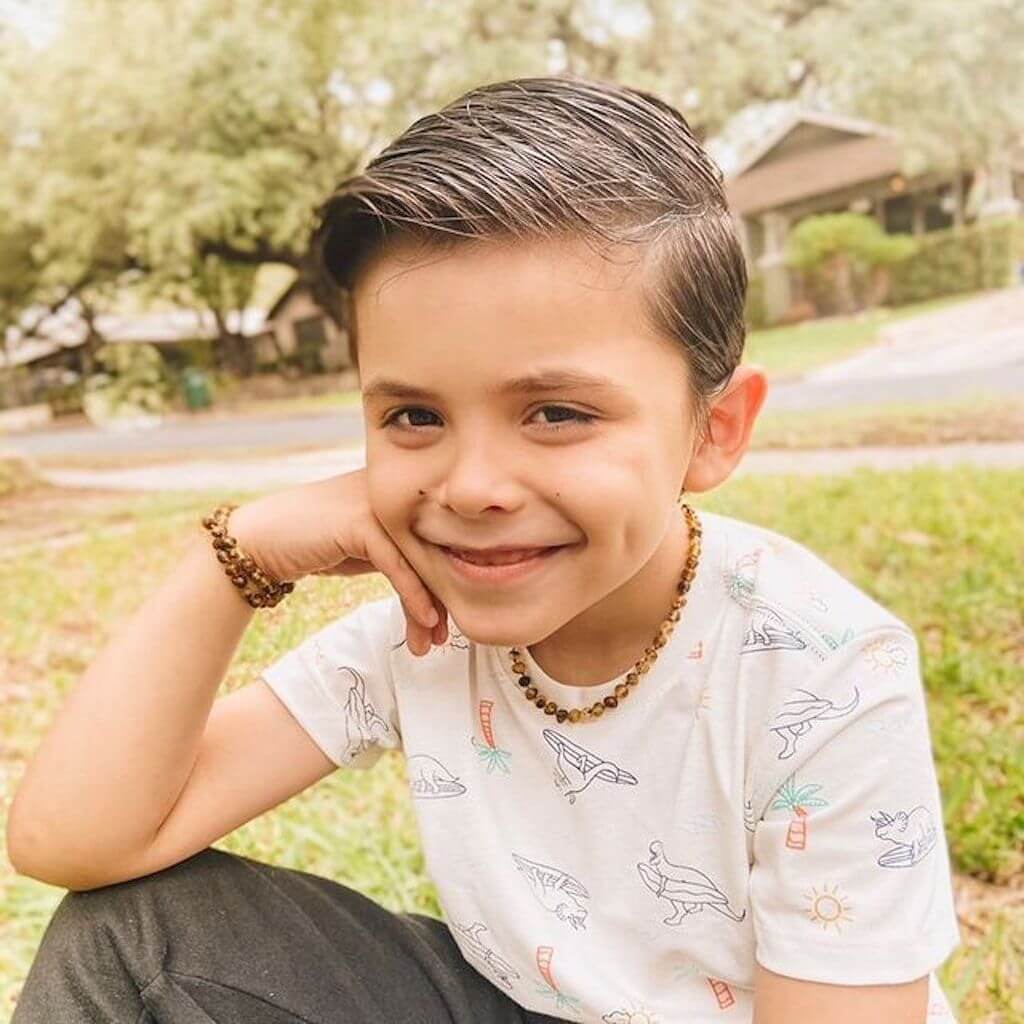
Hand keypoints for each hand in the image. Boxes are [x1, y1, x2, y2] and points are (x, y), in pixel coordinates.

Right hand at [227, 468, 447, 656]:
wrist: (262, 539)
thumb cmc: (318, 543)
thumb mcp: (370, 548)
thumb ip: (403, 554)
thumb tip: (446, 588)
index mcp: (402, 492)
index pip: (439, 539)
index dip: (449, 581)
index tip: (451, 620)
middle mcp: (395, 493)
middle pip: (435, 550)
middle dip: (443, 598)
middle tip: (445, 637)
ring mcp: (380, 503)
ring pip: (420, 560)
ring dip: (429, 605)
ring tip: (432, 641)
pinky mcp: (363, 521)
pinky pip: (399, 564)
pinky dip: (414, 595)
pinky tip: (425, 620)